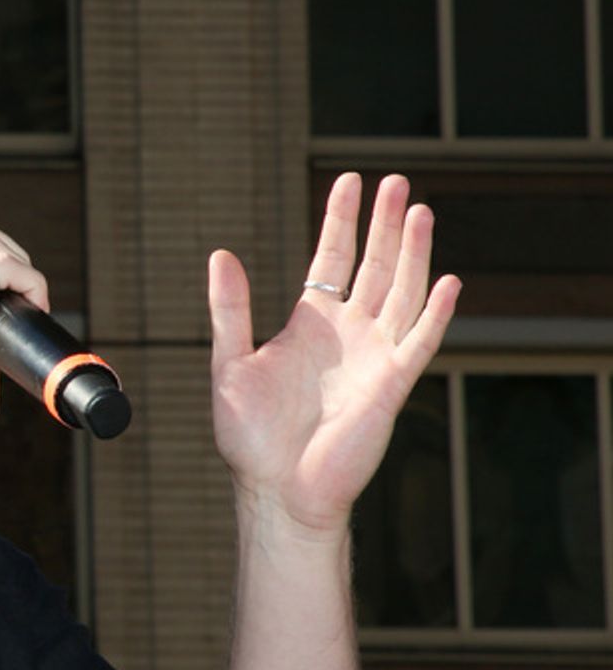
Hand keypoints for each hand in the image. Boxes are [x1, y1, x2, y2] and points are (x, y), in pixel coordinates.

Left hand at [208, 173, 460, 534]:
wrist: (278, 489)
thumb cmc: (250, 438)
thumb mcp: (230, 363)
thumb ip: (230, 309)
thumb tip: (221, 254)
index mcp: (309, 326)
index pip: (332, 260)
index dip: (341, 220)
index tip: (348, 180)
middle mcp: (347, 335)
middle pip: (375, 266)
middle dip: (386, 224)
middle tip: (397, 180)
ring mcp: (374, 357)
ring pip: (402, 293)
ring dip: (413, 253)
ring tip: (420, 210)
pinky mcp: (392, 385)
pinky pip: (420, 341)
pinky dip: (436, 312)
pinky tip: (447, 279)